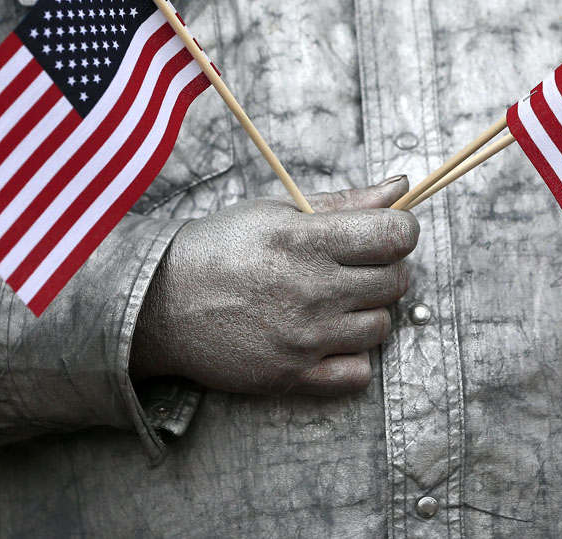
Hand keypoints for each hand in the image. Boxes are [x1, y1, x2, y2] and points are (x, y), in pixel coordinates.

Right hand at [130, 176, 418, 395]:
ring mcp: (304, 337)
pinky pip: (358, 373)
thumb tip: (401, 187)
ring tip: (336, 302)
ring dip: (368, 312)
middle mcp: (311, 290)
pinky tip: (329, 339)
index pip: (394, 235)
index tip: (385, 233)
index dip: (400, 230)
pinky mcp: (293, 375)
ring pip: (381, 327)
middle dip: (387, 269)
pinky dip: (352, 358)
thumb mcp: (275, 211)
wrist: (160, 303)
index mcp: (306, 241)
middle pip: (395, 282)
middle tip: (358, 267)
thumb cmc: (219, 249)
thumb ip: (343, 203)